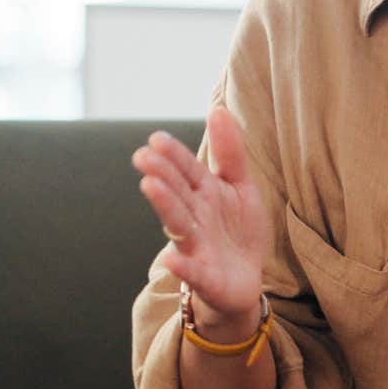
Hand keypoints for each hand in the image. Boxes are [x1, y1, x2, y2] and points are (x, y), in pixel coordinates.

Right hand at [132, 108, 270, 335]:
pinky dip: (182, 268)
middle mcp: (194, 216)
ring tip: (150, 186)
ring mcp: (196, 246)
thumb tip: (218, 109)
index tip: (156, 138)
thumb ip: (230, 151)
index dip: (174, 154)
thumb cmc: (237, 229)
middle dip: (162, 174)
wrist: (244, 279)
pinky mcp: (204, 276)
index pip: (186, 169)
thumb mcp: (240, 186)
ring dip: (165, 205)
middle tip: (143, 156)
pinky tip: (172, 262)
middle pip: (177, 192)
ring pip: (179, 223)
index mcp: (203, 192)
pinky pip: (192, 272)